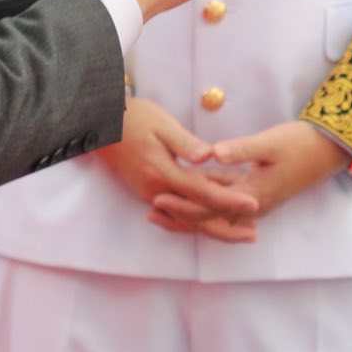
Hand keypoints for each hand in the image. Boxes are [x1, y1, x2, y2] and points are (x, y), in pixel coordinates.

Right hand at [94, 97, 259, 236]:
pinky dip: (194, 220)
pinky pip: (175, 213)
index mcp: (163, 173)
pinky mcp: (146, 192)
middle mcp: (156, 191)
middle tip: (253, 233)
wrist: (98, 124)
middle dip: (226, 226)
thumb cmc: (133, 118)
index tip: (253, 205)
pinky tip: (210, 219)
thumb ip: (186, 143)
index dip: (230, 201)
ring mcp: (149, 194)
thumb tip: (208, 157)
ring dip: (212, 226)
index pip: (203, 193)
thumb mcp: (162, 123)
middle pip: (196, 217)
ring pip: (186, 219)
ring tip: (239, 230)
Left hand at [149, 122, 347, 236]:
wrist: (328, 150)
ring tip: (163, 207)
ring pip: (216, 213)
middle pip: (209, 217)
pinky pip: (226, 203)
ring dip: (191, 212)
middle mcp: (253, 205)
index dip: (182, 205)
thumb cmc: (300, 144)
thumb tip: (214, 153)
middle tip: (151, 210)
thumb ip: (241, 150)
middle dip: (180, 215)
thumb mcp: (270, 143)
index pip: (210, 206)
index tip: (158, 198)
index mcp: (252, 195)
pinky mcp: (257, 194)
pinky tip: (192, 193)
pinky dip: (207, 201)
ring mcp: (256, 202)